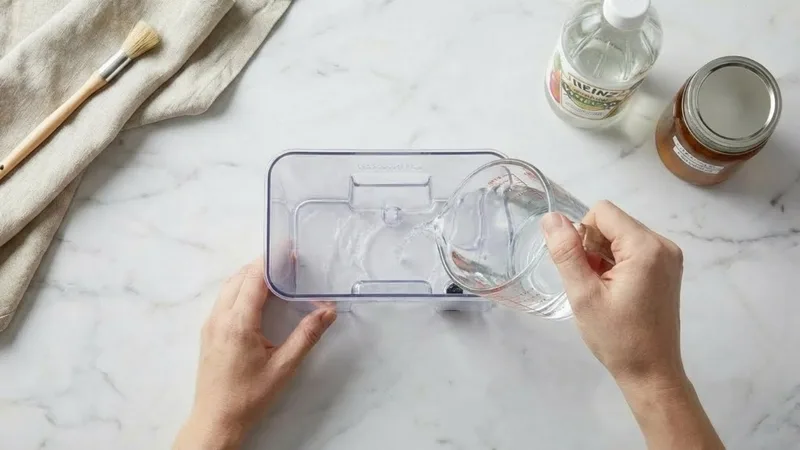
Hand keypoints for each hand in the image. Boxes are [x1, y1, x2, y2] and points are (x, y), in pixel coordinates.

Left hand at [174, 259, 336, 449]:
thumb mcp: (284, 367)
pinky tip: (258, 298)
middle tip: (288, 262)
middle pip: (240, 277)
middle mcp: (219, 317)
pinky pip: (224, 299)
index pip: (254, 278)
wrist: (216, 420)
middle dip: (263, 265)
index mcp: (238, 322)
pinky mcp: (208, 332)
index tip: (289, 250)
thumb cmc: (250, 396)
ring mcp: (210, 324)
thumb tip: (329, 312)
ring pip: (229, 286)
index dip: (272, 261)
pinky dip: (241, 289)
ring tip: (276, 276)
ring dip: (251, 276)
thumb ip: (306, 335)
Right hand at [542, 200, 684, 388]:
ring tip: (602, 290)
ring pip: (620, 236)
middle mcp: (663, 245)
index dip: (582, 234)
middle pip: (613, 222)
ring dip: (603, 256)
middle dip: (593, 246)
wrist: (651, 372)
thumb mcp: (583, 294)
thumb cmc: (617, 337)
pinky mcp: (667, 269)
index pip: (602, 212)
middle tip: (591, 284)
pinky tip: (614, 291)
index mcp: (646, 247)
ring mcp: (668, 257)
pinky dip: (617, 264)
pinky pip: (633, 249)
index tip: (583, 269)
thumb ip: (566, 252)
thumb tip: (551, 217)